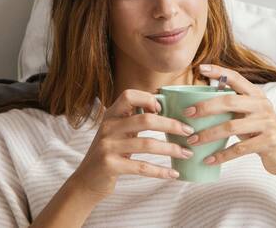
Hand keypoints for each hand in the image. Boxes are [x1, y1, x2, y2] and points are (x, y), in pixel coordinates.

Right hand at [70, 89, 196, 200]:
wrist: (87, 180)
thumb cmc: (110, 153)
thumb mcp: (117, 132)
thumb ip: (134, 120)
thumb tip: (165, 108)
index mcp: (111, 115)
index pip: (129, 96)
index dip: (148, 98)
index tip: (163, 109)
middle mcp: (108, 127)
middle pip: (146, 120)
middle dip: (171, 125)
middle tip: (189, 131)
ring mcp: (108, 146)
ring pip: (147, 144)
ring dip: (171, 149)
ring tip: (187, 153)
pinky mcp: (110, 165)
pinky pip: (141, 167)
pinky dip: (160, 171)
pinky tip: (173, 174)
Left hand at [185, 64, 275, 177]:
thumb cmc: (261, 132)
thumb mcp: (250, 115)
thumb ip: (232, 106)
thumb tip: (198, 103)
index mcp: (256, 95)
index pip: (236, 78)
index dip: (218, 71)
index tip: (200, 68)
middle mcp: (262, 105)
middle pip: (229, 101)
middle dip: (206, 107)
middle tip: (188, 114)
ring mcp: (266, 123)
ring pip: (231, 127)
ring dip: (208, 135)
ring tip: (192, 141)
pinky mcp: (268, 142)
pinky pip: (239, 149)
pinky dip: (221, 155)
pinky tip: (208, 159)